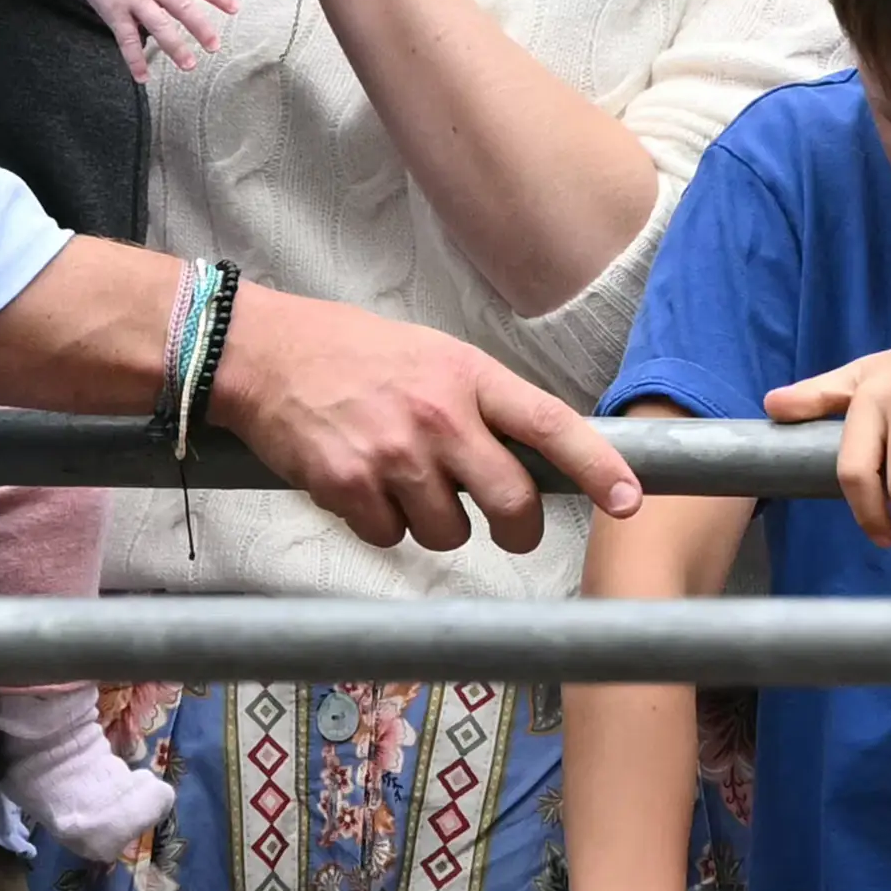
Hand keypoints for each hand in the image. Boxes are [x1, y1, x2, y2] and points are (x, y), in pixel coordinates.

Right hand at [49, 0, 237, 78]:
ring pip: (158, 25)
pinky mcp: (114, 12)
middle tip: (214, 47)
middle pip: (182, 7)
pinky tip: (143, 77)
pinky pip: (126, 39)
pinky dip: (134, 59)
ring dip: (174, 47)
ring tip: (189, 65)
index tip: (235, 9)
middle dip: (200, 28)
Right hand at [212, 282, 640, 551]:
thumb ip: (478, 402)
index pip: (548, 424)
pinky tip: (359, 485)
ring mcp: (393, 454)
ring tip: (402, 481)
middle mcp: (437, 415)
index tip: (629, 499)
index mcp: (465, 375)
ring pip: (448, 531)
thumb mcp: (430, 356)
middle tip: (509, 529)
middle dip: (517, 529)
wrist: (261, 353)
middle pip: (510, 500)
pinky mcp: (349, 487)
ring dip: (433, 522)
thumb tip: (528, 459)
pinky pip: (390, 537)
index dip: (596, 466)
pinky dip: (380, 524)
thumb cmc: (349, 352)